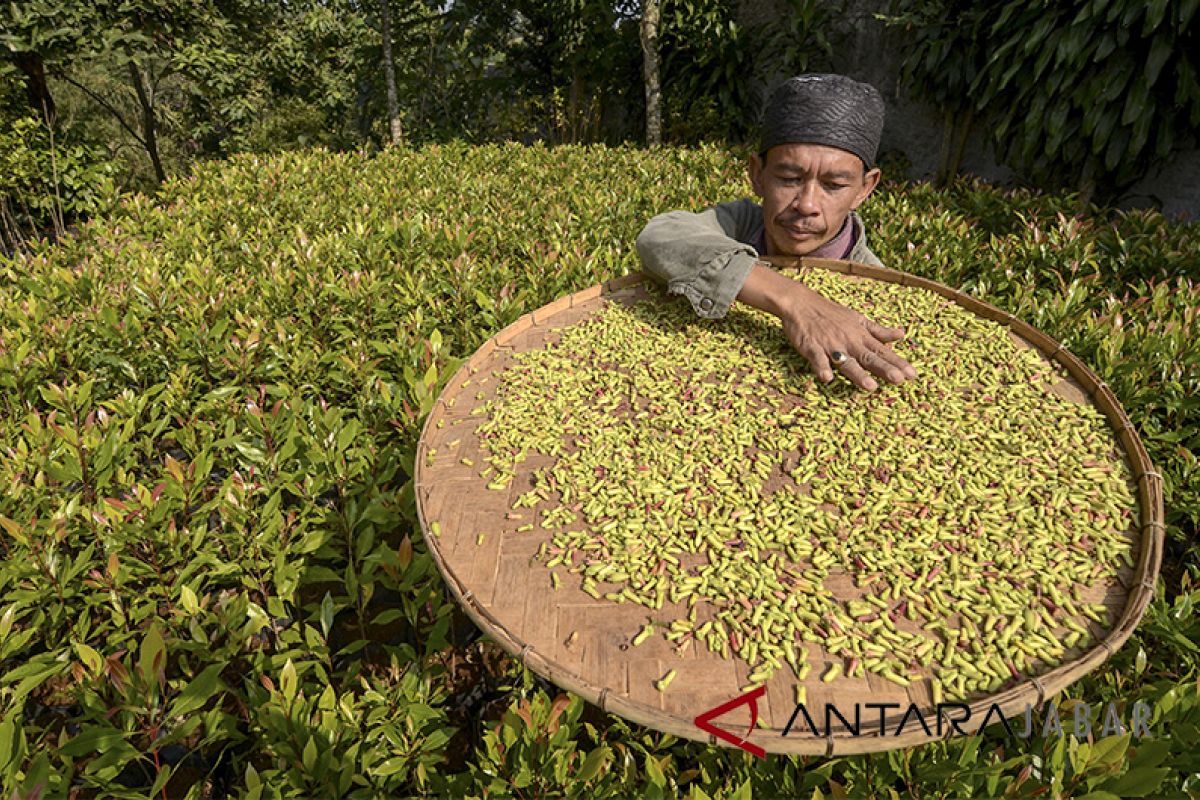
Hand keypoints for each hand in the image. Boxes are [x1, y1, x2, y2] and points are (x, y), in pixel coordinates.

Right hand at [779, 283, 917, 391]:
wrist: (802, 303)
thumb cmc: (831, 314)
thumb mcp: (858, 320)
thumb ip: (878, 331)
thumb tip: (901, 335)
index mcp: (861, 336)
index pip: (882, 351)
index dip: (898, 362)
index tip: (913, 375)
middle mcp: (849, 341)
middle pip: (869, 357)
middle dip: (884, 369)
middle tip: (899, 380)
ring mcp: (830, 344)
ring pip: (846, 361)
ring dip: (858, 373)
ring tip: (870, 386)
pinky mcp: (811, 346)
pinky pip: (817, 358)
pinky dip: (821, 367)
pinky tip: (827, 377)